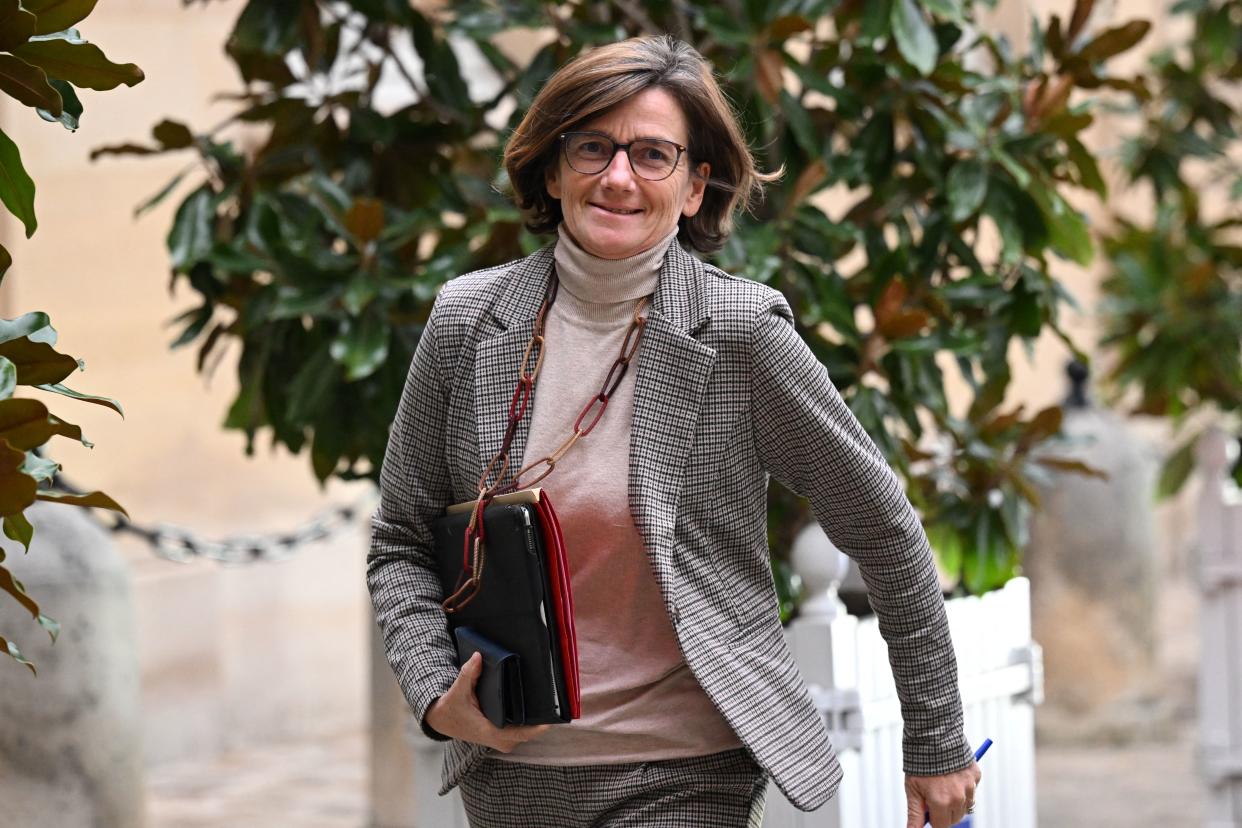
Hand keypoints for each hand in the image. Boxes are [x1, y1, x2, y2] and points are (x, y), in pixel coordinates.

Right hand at [424, 651, 551, 751]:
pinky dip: (530, 722)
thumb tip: (478, 656)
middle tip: (554, 700)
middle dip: (541, 719)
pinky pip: (523, 731)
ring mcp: (502, 740)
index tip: (551, 719)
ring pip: (527, 733)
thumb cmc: (452, 706)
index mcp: (489, 731)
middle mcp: (499, 739)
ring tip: (548, 701)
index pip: (520, 733)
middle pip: (528, 733)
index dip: (537, 727)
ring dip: (537, 720)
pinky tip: (536, 707)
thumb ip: (468, 673)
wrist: (443, 719)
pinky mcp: (504, 737)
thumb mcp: (458, 689)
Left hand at [904, 761, 980, 827]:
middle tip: (933, 797)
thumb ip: (915, 815)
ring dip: (956, 801)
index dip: (934, 821)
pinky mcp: (976, 775)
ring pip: (966, 806)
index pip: (942, 826)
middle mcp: (958, 797)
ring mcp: (969, 786)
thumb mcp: (912, 789)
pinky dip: (964, 787)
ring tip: (942, 785)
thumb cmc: (919, 764)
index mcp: (941, 802)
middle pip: (955, 818)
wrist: (933, 735)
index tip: (929, 813)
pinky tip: (952, 776)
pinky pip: (972, 790)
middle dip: (944, 813)